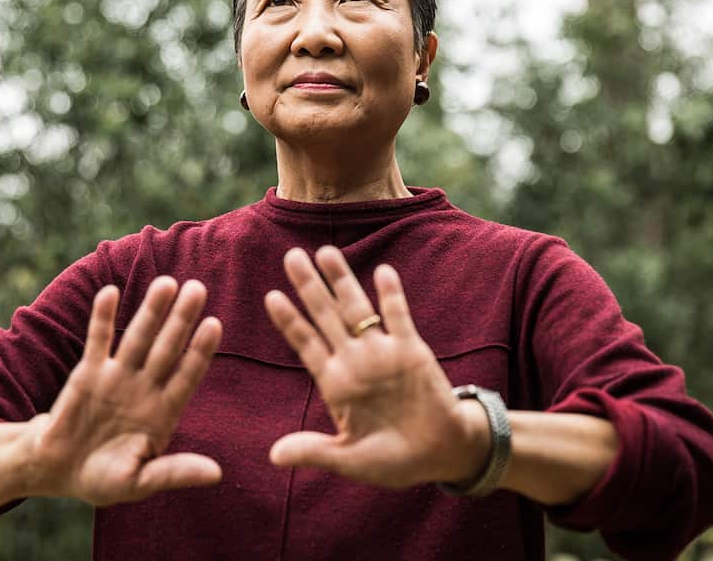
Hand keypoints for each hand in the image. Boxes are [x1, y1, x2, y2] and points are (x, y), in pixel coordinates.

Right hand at [21, 276, 222, 505]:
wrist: (58, 471)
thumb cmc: (103, 480)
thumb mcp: (140, 482)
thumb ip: (174, 472)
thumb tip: (217, 474)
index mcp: (163, 412)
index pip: (187, 376)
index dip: (200, 351)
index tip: (214, 324)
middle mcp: (144, 388)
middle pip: (167, 348)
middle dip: (182, 319)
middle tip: (198, 288)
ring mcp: (117, 376)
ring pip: (138, 337)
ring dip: (151, 310)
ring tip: (167, 282)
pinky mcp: (88, 372)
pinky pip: (96, 340)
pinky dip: (102, 317)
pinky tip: (111, 292)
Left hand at [264, 246, 489, 487]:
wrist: (440, 453)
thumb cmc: (394, 460)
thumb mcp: (350, 459)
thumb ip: (314, 451)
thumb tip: (273, 456)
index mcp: (336, 384)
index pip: (307, 344)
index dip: (290, 321)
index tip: (271, 296)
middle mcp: (356, 361)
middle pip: (326, 316)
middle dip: (309, 286)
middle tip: (291, 256)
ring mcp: (383, 353)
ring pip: (357, 309)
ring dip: (343, 281)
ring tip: (325, 252)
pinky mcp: (412, 351)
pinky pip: (399, 317)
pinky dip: (391, 295)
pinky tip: (382, 271)